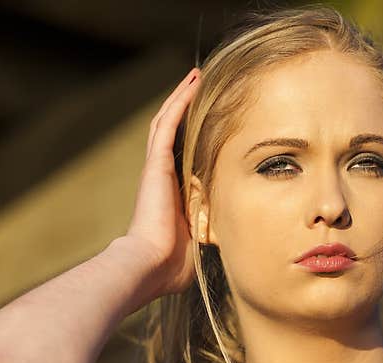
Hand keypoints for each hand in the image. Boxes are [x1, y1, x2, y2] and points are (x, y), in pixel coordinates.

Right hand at [124, 67, 202, 296]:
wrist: (150, 266)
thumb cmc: (172, 266)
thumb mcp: (200, 246)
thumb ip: (212, 236)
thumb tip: (232, 240)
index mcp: (172, 196)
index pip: (183, 158)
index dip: (193, 138)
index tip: (209, 124)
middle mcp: (161, 178)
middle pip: (171, 133)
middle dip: (186, 109)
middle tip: (201, 86)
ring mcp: (156, 169)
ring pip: (167, 122)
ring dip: (182, 98)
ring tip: (196, 76)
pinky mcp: (156, 165)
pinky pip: (167, 125)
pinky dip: (179, 102)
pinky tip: (192, 83)